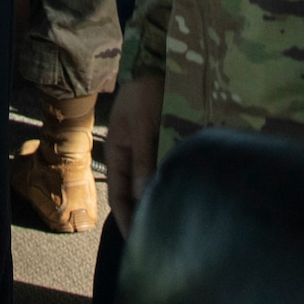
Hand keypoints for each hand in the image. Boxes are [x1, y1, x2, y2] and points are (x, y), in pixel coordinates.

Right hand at [106, 76, 164, 236]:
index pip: (119, 195)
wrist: (157, 62)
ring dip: (160, 198)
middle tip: (160, 238)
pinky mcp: (165, 142)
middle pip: (135, 193)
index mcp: (118, 153)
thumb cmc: (145, 93)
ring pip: (153, 183)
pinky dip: (172, 181)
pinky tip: (185, 193)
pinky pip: (167, 169)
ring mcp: (148, 150)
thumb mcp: (142, 126)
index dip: (126, 219)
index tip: (137, 241)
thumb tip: (143, 195)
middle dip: (144, 214)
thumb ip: (143, 160)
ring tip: (174, 221)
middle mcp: (132, 156)